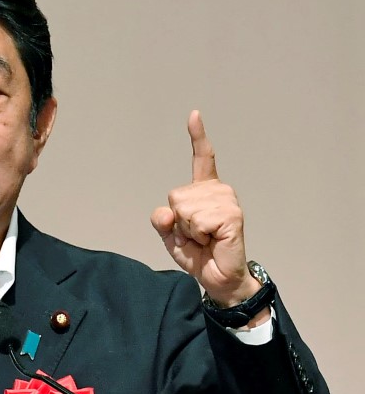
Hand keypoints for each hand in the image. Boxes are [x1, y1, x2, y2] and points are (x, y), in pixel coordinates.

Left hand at [150, 110, 261, 306]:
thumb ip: (162, 222)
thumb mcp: (171, 237)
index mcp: (204, 191)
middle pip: (176, 196)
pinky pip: (197, 220)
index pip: (202, 159)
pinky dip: (198, 235)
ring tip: (206, 239)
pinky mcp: (232, 215)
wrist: (217, 278)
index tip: (194, 114)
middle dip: (179, 222)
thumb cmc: (198, 255)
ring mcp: (227, 201)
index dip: (198, 136)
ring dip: (189, 230)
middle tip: (197, 235)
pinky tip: (213, 240)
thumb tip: (164, 213)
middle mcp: (218, 191)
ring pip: (184, 209)